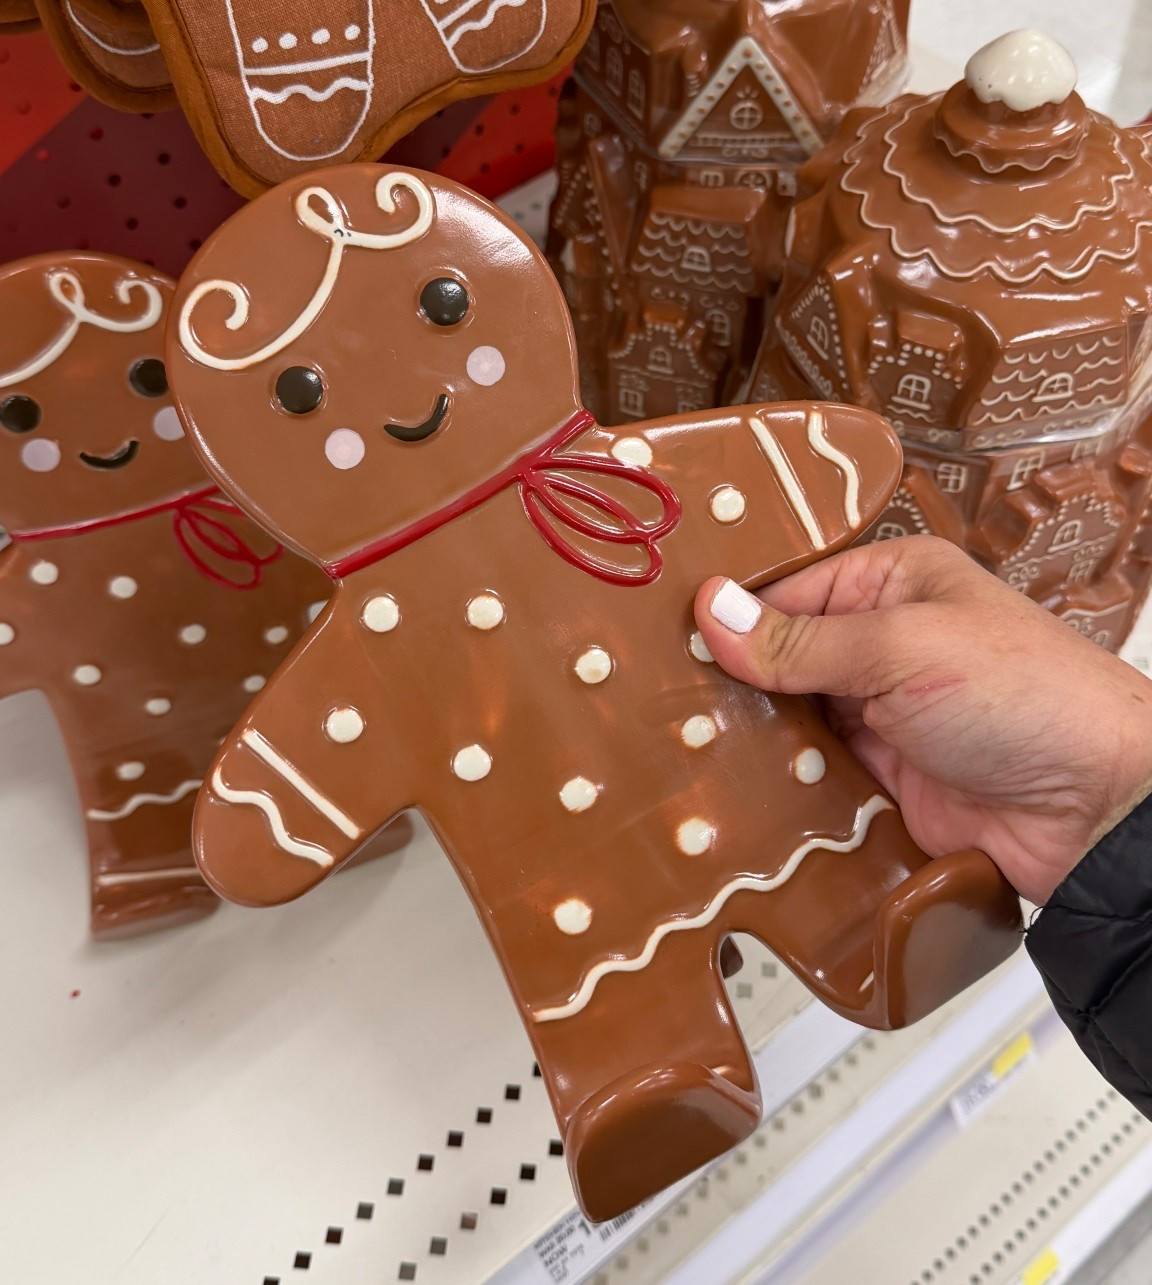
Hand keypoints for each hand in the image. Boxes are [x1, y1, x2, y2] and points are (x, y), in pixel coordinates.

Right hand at [694, 536, 1151, 904]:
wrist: (1094, 811)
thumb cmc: (1022, 697)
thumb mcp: (902, 649)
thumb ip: (801, 640)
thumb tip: (711, 611)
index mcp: (894, 584)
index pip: (790, 591)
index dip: (732, 616)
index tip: (667, 644)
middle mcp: (883, 644)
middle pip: (783, 657)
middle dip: (734, 681)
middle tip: (660, 702)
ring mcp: (880, 714)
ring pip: (791, 719)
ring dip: (752, 737)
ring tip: (677, 748)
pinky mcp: (880, 778)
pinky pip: (811, 775)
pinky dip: (778, 784)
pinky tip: (727, 791)